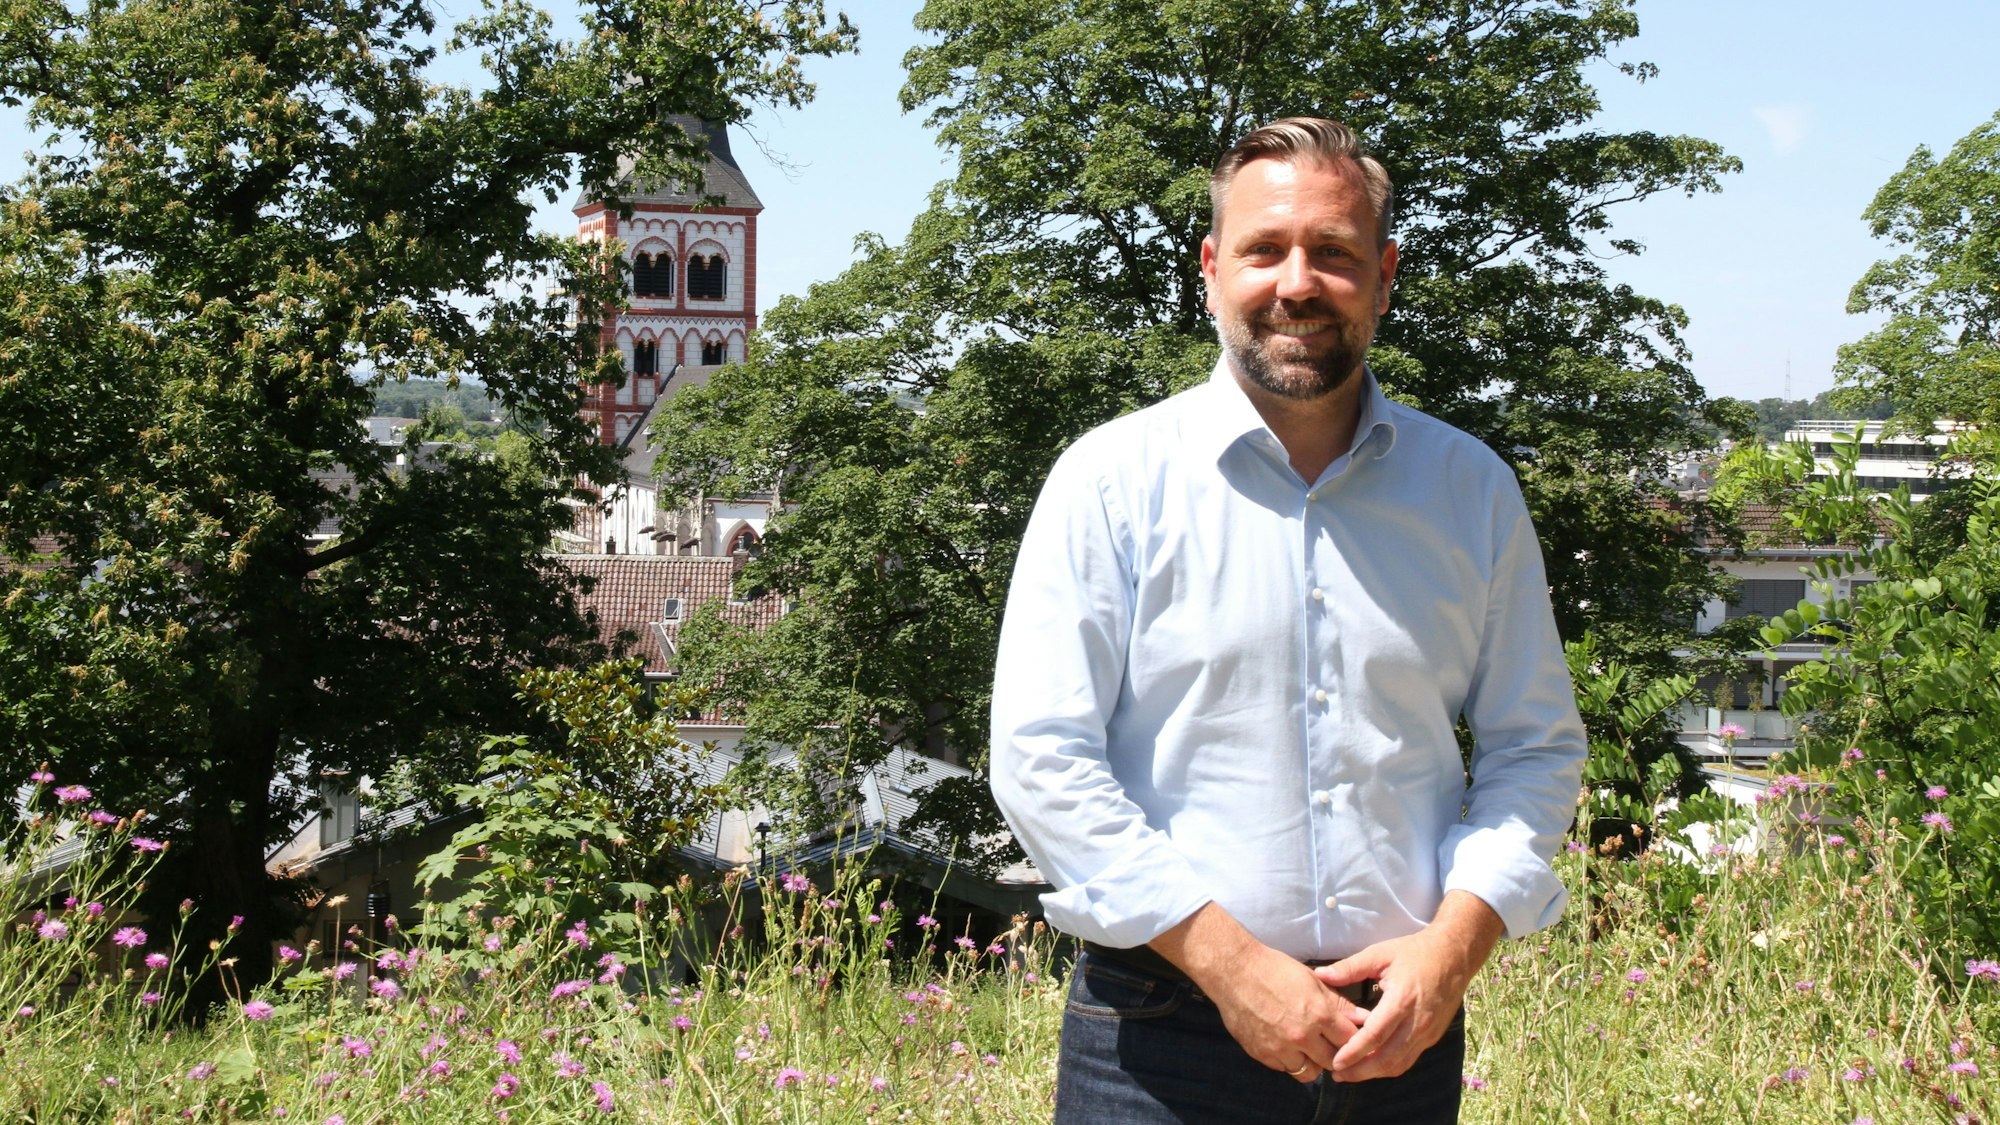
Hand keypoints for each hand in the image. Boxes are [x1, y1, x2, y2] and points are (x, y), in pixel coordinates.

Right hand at [1207, 943, 1369, 1081]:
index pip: (1350, 1040)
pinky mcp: (1262, 1054)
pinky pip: (1285, 1069)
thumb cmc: (1275, 969)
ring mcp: (1280, 1048)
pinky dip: (1289, 1061)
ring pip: (1309, 1072)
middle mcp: (1302, 1036)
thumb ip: (1338, 1002)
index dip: (1354, 1039)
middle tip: (1330, 1044)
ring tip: (1308, 1048)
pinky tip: (1286, 1044)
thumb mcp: (1312, 979)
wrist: (1235, 971)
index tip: (1350, 1037)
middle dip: (1336, 1054)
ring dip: (1312, 1062)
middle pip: (1332, 1061)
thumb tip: (1362, 1017)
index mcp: (1319, 1013)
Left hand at [1313, 891, 1502, 1081]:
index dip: (1354, 1052)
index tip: (1335, 1062)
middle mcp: (1418, 1021)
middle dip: (1362, 1071)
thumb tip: (1320, 974)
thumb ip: (1350, 968)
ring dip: (1375, 1073)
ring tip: (1351, 1074)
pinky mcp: (1434, 1036)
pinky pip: (1410, 1057)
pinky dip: (1390, 1065)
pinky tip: (1373, 1064)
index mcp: (1402, 1000)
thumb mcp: (1380, 954)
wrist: (1455, 954)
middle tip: (1338, 1075)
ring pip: (1400, 1063)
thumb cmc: (1415, 952)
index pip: (1375, 1035)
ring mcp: (1429, 1031)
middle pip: (1388, 1058)